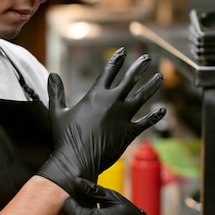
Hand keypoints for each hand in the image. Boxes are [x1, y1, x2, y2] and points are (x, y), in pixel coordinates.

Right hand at [37, 47, 164, 194]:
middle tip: (146, 58)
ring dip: (151, 86)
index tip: (123, 52)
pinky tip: (163, 110)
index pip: (109, 71)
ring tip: (160, 77)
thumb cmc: (65, 138)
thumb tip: (52, 75)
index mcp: (96, 95)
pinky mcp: (129, 132)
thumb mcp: (57, 112)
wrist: (76, 162)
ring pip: (142, 96)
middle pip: (130, 79)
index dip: (116, 60)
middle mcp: (112, 102)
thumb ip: (56, 92)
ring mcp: (123, 116)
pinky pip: (146, 122)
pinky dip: (155, 116)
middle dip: (139, 67)